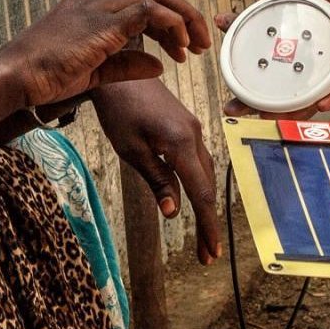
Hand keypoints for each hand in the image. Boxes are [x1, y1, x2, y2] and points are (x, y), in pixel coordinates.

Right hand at [0, 0, 209, 111]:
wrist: (15, 77)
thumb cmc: (44, 77)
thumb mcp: (95, 71)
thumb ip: (128, 63)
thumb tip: (160, 64)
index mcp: (92, 4)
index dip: (170, 20)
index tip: (183, 47)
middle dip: (185, 15)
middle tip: (201, 44)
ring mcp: (99, 5)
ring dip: (184, 20)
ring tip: (195, 47)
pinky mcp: (102, 21)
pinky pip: (148, 11)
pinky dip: (170, 27)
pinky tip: (178, 49)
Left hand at [92, 79, 222, 263]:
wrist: (118, 73)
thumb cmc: (119, 111)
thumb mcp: (132, 151)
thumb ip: (158, 180)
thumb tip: (174, 212)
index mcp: (180, 143)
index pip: (201, 193)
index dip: (207, 226)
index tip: (211, 252)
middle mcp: (193, 136)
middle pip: (208, 186)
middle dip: (208, 222)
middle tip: (207, 255)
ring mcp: (192, 129)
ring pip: (205, 173)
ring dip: (204, 203)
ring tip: (201, 235)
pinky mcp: (186, 126)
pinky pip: (198, 159)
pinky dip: (198, 183)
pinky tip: (191, 198)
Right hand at [221, 0, 329, 117]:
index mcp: (303, 47)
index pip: (267, 44)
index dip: (243, 37)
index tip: (223, 25)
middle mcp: (308, 70)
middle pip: (271, 82)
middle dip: (247, 91)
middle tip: (231, 94)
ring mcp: (324, 85)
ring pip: (292, 101)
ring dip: (272, 109)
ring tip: (253, 111)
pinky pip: (328, 101)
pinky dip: (320, 102)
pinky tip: (312, 102)